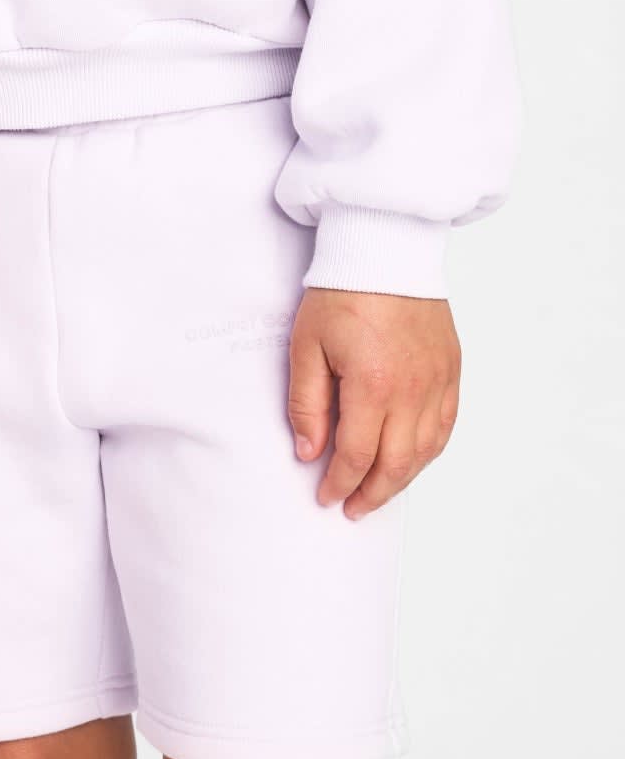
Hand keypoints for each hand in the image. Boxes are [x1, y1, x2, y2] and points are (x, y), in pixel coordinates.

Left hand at [288, 286, 460, 520]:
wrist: (384, 250)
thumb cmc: (341, 294)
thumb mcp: (307, 346)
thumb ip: (307, 404)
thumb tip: (309, 452)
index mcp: (374, 386)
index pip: (358, 455)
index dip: (340, 483)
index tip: (326, 496)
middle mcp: (414, 391)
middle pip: (396, 464)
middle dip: (372, 493)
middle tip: (353, 508)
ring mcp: (439, 381)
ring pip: (426, 451)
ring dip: (402, 479)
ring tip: (379, 493)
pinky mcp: (452, 370)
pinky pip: (446, 426)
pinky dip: (428, 451)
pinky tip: (411, 460)